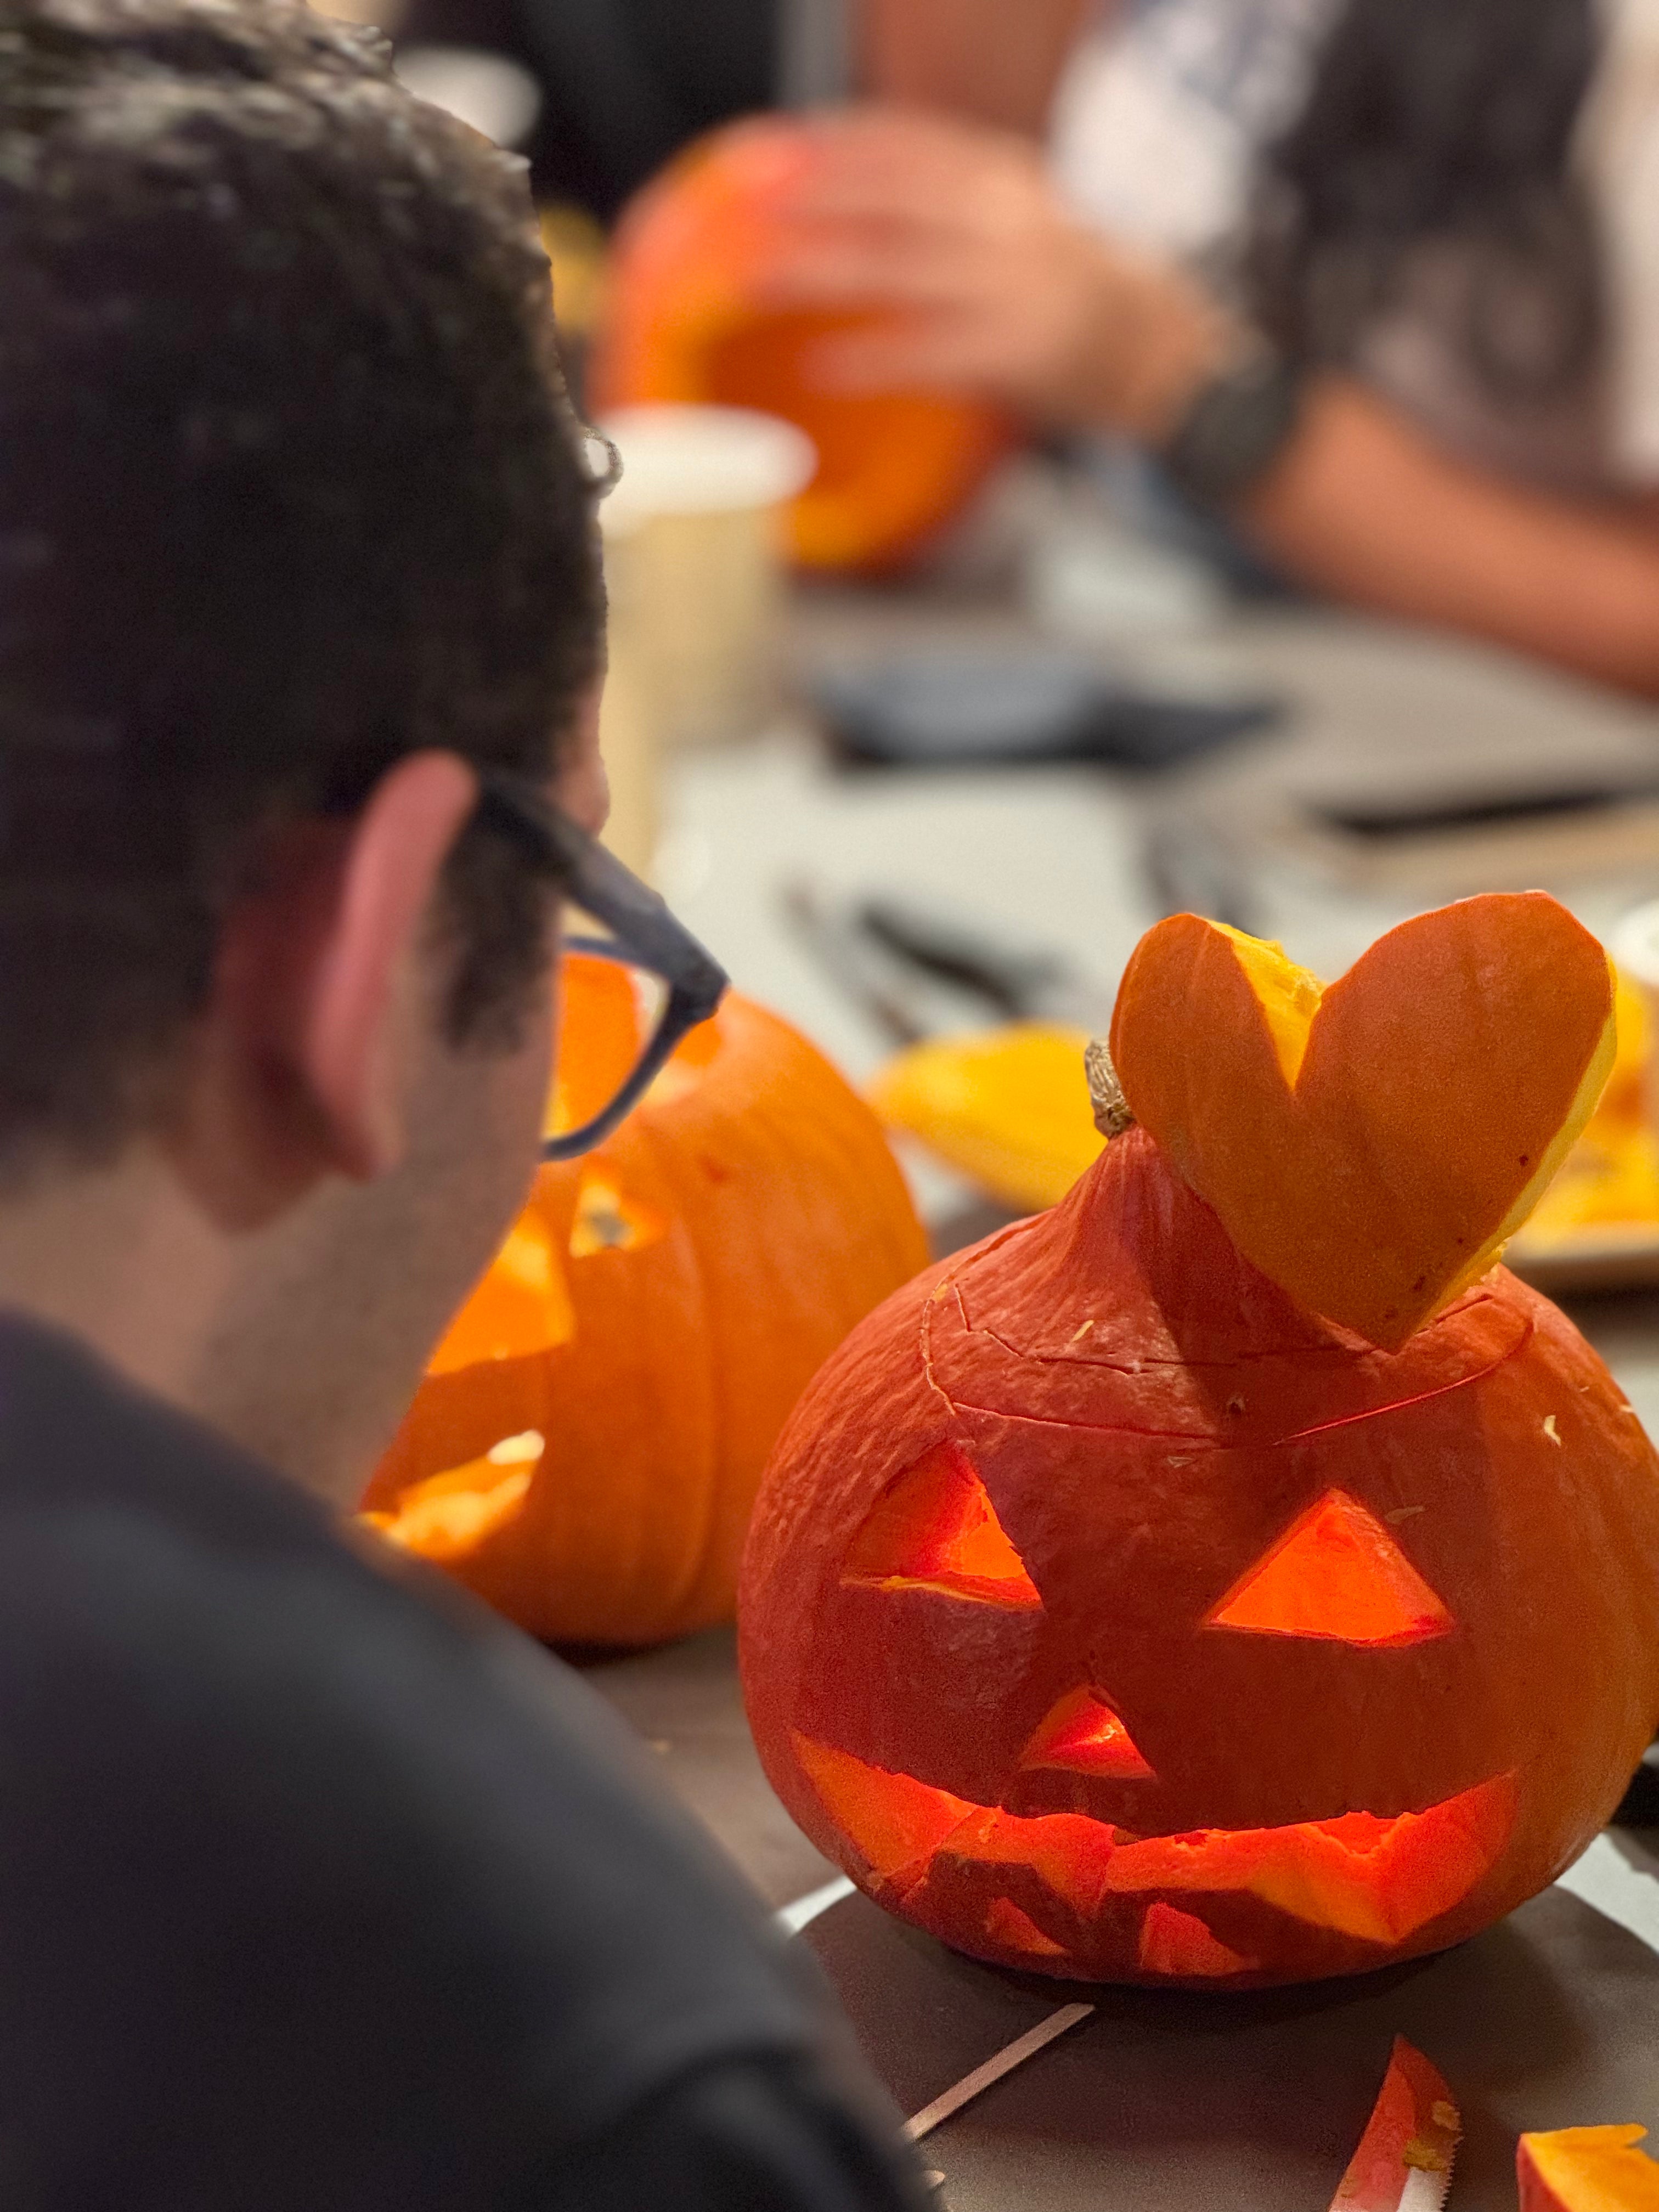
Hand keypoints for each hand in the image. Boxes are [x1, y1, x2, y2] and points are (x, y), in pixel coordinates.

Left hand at [752, 109, 1238, 442]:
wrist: (1157, 350)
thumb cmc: (1071, 289)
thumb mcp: (1021, 218)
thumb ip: (953, 200)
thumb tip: (860, 183)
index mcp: (1006, 180)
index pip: (912, 142)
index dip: (839, 140)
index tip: (777, 147)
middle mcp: (1006, 222)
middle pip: (893, 195)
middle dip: (817, 194)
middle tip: (749, 205)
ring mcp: (1010, 288)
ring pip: (897, 268)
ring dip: (821, 269)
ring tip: (757, 278)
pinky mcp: (1013, 353)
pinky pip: (926, 352)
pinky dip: (871, 358)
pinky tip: (824, 363)